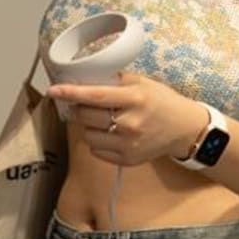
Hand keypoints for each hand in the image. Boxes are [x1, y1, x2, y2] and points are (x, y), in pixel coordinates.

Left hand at [48, 72, 204, 165]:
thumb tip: (85, 78)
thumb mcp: (142, 83)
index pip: (95, 96)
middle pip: (86, 116)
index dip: (71, 93)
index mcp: (134, 99)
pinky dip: (98, 141)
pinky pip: (97, 151)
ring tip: (101, 119)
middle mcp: (130, 123)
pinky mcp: (127, 160)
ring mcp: (128, 145)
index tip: (53, 90)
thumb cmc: (161, 101)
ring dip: (88, 126)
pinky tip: (110, 133)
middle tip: (83, 103)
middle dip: (79, 108)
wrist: (184, 129)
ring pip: (88, 136)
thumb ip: (115, 81)